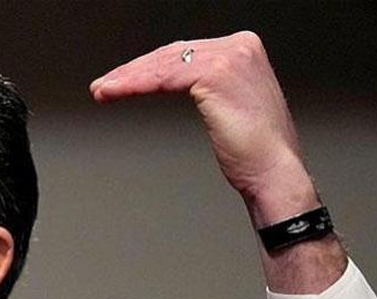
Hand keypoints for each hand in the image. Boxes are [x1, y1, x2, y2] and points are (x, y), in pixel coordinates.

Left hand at [90, 32, 318, 226]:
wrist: (274, 173)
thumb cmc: (256, 152)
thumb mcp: (234, 106)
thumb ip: (212, 87)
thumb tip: (183, 82)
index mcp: (245, 49)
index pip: (186, 52)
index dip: (150, 66)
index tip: (123, 79)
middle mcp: (240, 46)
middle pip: (172, 55)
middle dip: (133, 71)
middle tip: (103, 86)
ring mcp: (229, 57)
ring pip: (163, 65)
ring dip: (126, 79)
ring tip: (101, 91)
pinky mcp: (214, 74)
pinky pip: (163, 77)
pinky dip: (134, 86)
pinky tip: (114, 93)